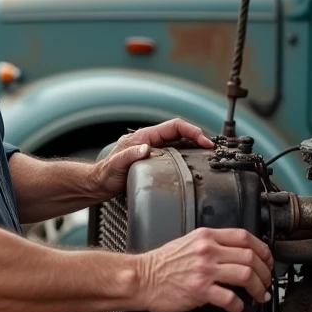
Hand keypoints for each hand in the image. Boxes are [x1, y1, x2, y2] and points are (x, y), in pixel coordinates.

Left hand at [91, 118, 214, 199]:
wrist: (99, 184)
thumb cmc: (106, 174)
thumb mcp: (117, 165)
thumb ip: (130, 155)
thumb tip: (146, 148)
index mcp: (145, 137)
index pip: (175, 126)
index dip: (192, 131)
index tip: (204, 141)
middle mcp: (152, 140)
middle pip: (181, 133)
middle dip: (198, 137)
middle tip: (212, 148)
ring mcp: (155, 150)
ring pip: (180, 143)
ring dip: (194, 146)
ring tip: (208, 154)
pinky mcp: (156, 160)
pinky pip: (176, 153)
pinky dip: (188, 155)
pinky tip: (194, 163)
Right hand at [136, 227, 273, 311]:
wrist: (141, 278)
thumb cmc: (161, 264)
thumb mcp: (188, 242)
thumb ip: (212, 244)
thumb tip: (236, 253)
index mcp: (207, 237)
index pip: (245, 237)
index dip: (263, 250)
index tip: (267, 261)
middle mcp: (208, 251)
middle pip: (251, 256)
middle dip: (265, 272)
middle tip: (266, 283)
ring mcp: (204, 270)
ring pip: (246, 275)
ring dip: (259, 289)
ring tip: (259, 296)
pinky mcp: (200, 290)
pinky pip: (230, 298)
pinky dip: (239, 306)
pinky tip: (237, 308)